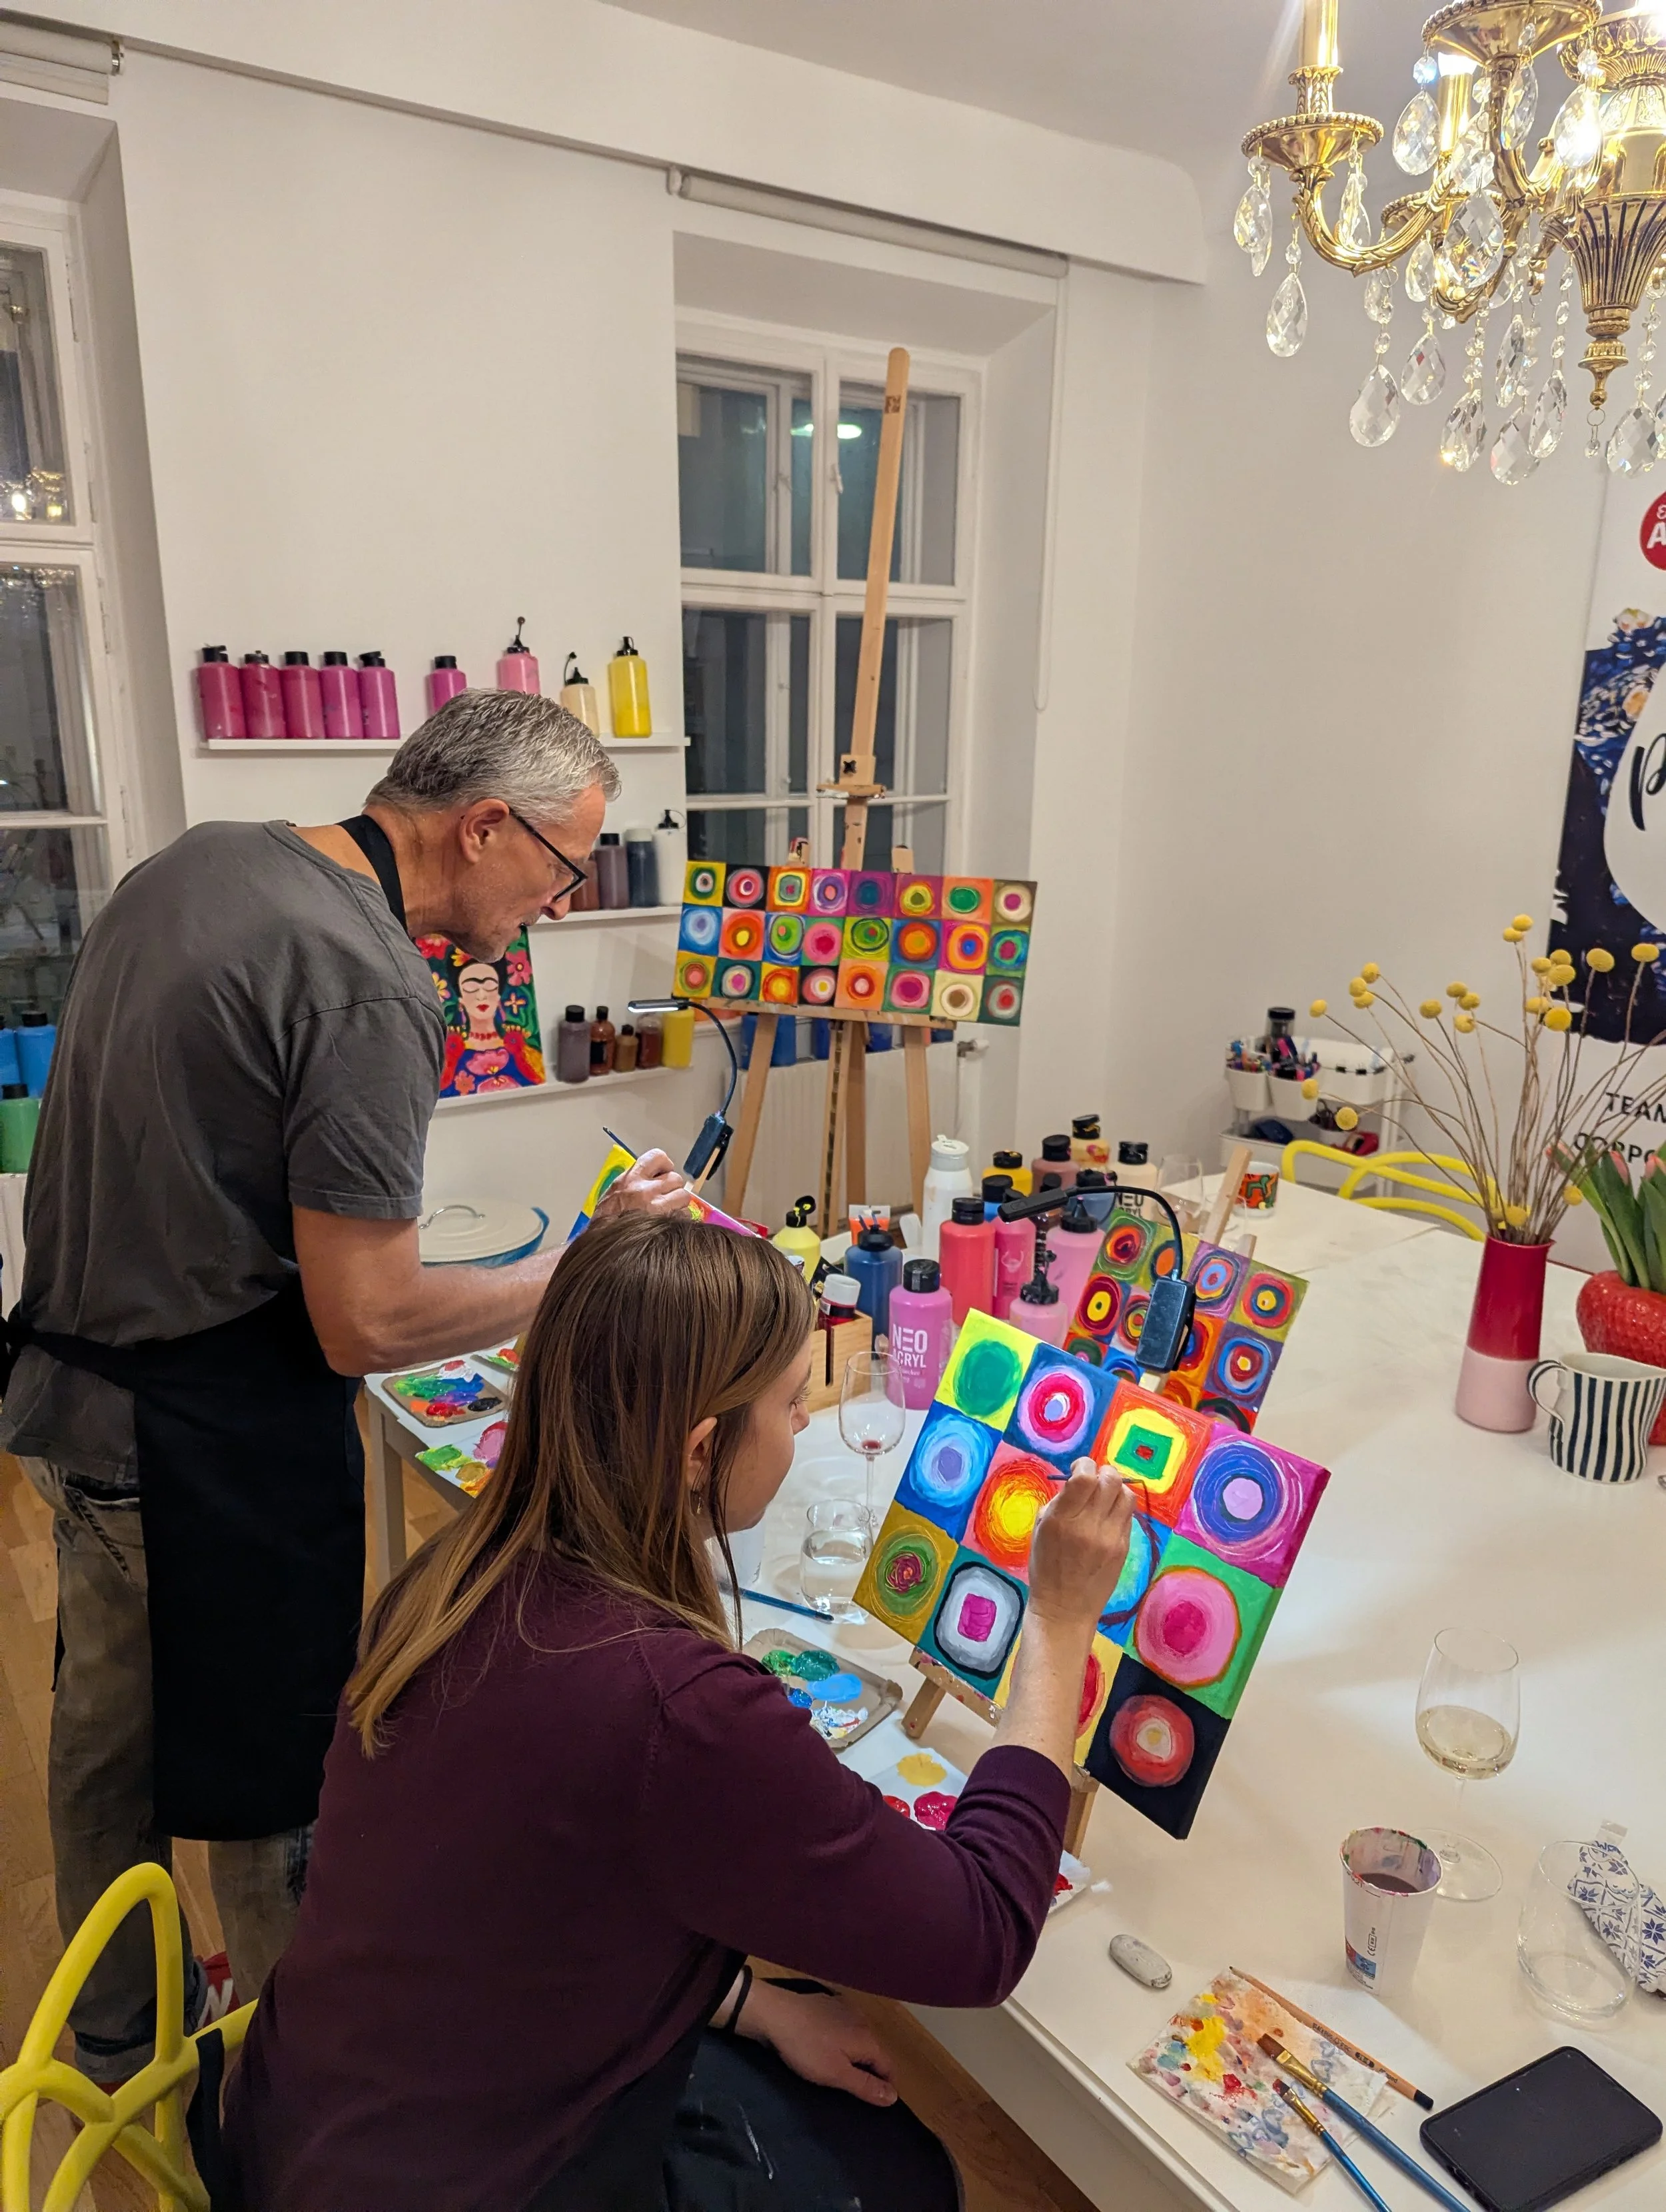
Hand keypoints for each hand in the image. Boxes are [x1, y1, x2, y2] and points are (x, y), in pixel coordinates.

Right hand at [593, 1148, 692, 1220]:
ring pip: (683, 1195)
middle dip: (673, 1188)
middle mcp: (644, 1189)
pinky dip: (680, 1218)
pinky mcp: (664, 1221)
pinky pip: (684, 1214)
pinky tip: (670, 1223)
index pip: (658, 1157)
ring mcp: (655, 1205)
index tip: (663, 1173)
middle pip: (675, 1178)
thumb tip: (653, 1178)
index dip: (665, 1165)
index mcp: (630, 1178)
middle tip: (666, 1197)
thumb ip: (634, 1182)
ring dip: (679, 1203)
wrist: (602, 1242)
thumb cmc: (606, 1221)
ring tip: (669, 1210)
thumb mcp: (614, 1192)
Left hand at [738, 1981, 897, 2107]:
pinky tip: (827, 2045)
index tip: (878, 2102)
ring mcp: (845, 2008)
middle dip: (870, 2069)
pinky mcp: (828, 2003)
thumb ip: (866, 2085)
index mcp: (868, 2038)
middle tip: (855, 2088)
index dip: (887, 2085)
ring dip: (856, 2053)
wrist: (775, 2014)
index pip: (888, 2066)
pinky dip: (841, 2038)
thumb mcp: (836, 2074)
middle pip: (874, 2051)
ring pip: (859, 2036)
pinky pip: (843, 2025)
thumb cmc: (807, 2048)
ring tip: (841, 2069)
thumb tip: (894, 2096)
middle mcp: (862, 2020)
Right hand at [1027, 1461, 1134, 1631]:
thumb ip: (1059, 1502)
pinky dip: (1119, 1508)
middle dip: (1102, 1473)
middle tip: (1093, 1482)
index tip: (1077, 1471)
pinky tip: (1107, 1517)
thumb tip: (1078, 1480)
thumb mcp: (1041, 1529)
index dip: (1083, 1464)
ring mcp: (1111, 1537)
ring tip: (1103, 1497)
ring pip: (1126, 1494)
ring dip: (1115, 1489)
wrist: (1065, 1609)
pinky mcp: (1124, 1547)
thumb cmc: (1045, 1567)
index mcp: (1062, 1519)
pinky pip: (1128, 1515)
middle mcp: (1090, 1526)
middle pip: (1111, 1480)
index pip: (1085, 1476)